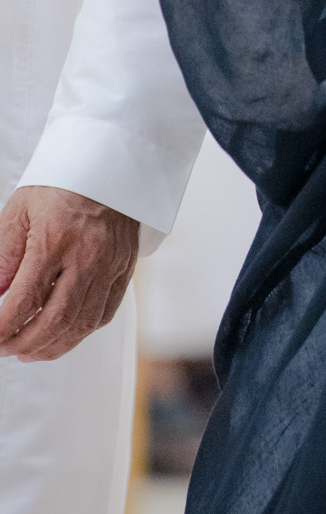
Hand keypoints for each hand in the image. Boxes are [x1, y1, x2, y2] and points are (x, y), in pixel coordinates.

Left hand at [0, 185, 138, 360]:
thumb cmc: (61, 183)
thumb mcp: (19, 211)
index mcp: (55, 239)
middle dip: (24, 344)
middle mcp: (87, 255)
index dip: (3, 328)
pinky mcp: (125, 267)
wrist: (108, 162)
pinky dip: (81, 332)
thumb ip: (3, 257)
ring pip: (82, 323)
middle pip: (56, 320)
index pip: (26, 299)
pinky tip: (63, 334)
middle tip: (5, 349)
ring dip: (52, 346)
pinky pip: (105, 312)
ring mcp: (111, 263)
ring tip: (30, 350)